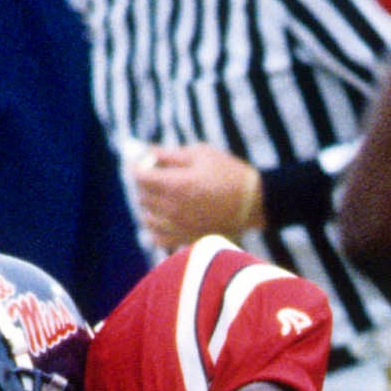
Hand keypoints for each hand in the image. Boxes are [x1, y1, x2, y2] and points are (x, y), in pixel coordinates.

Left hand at [132, 143, 263, 250]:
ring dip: (148, 204)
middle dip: (144, 183)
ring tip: (160, 194)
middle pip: (142, 195)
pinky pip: (156, 237)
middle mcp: (173, 208)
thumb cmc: (229, 173)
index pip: (140, 177)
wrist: (254, 203)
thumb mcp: (201, 154)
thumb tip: (145, 151)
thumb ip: (169, 154)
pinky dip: (154, 226)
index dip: (136, 167)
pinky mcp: (185, 239)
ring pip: (146, 216)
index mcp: (177, 184)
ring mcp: (178, 227)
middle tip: (153, 174)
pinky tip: (162, 216)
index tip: (138, 162)